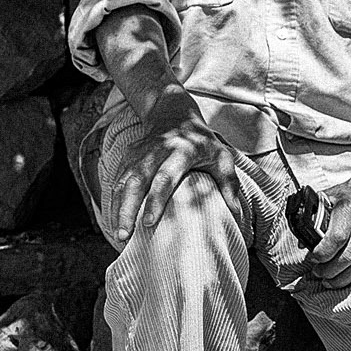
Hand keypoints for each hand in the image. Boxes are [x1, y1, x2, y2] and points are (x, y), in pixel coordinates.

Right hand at [113, 91, 243, 243]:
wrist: (174, 114)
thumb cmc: (204, 142)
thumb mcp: (222, 156)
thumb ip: (229, 183)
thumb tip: (236, 212)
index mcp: (181, 151)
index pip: (165, 178)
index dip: (156, 201)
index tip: (149, 224)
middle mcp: (155, 152)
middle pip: (137, 182)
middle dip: (128, 210)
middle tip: (124, 236)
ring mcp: (139, 154)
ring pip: (123, 183)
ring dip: (117, 209)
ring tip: (118, 235)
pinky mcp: (128, 157)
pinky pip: (118, 181)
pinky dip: (114, 202)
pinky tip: (115, 222)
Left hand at [302, 167, 350, 288]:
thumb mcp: (331, 196)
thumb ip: (315, 217)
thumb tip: (304, 243)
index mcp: (350, 207)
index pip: (336, 238)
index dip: (322, 253)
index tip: (313, 258)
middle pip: (347, 257)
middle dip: (328, 270)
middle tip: (318, 272)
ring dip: (341, 278)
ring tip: (328, 280)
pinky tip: (344, 277)